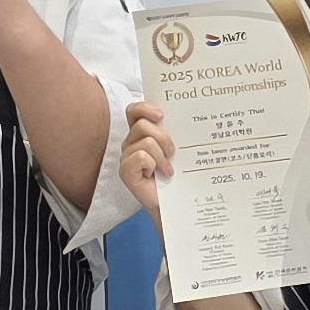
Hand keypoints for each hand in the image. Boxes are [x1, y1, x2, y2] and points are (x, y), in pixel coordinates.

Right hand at [119, 100, 174, 214]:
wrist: (177, 201)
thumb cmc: (177, 174)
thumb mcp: (178, 148)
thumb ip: (173, 130)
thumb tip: (184, 114)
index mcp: (141, 132)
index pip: (135, 110)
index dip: (145, 108)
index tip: (162, 115)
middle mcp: (131, 142)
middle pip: (142, 124)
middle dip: (162, 137)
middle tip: (173, 152)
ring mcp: (127, 156)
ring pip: (145, 141)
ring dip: (162, 155)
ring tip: (169, 168)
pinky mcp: (126, 171)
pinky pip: (141, 157)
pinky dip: (154, 164)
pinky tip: (161, 174)